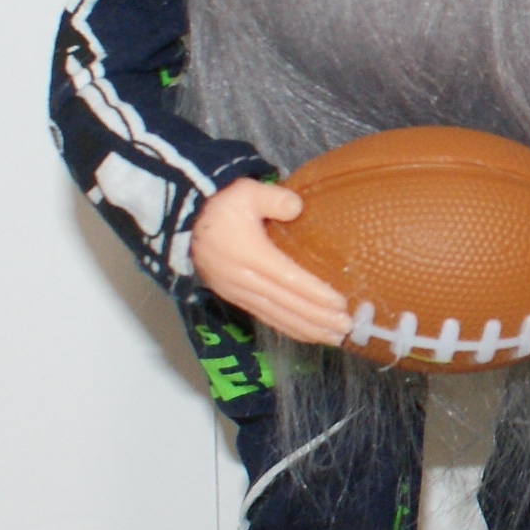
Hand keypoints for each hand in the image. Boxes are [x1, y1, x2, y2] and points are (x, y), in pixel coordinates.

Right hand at [190, 178, 350, 344]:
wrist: (183, 222)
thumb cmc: (219, 206)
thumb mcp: (244, 192)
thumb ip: (272, 197)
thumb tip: (297, 207)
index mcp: (250, 254)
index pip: (288, 279)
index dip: (315, 294)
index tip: (339, 304)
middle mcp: (244, 280)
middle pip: (286, 304)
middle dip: (317, 318)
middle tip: (346, 328)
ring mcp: (238, 292)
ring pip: (277, 316)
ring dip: (306, 329)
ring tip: (334, 337)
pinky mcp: (234, 298)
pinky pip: (265, 317)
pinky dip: (288, 328)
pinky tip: (307, 334)